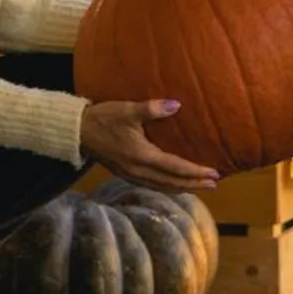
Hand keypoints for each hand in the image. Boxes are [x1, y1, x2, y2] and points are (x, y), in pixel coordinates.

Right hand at [80, 99, 218, 194]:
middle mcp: (138, 170)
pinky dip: (168, 187)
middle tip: (215, 184)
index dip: (195, 172)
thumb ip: (152, 109)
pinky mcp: (125, 174)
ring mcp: (131, 174)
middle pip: (171, 183)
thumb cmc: (103, 118)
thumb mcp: (127, 110)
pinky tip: (174, 184)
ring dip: (182, 188)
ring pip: (162, 187)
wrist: (77, 132)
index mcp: (141, 155)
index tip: (214, 174)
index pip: (175, 168)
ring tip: (200, 187)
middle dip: (194, 184)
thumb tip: (176, 105)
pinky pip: (153, 185)